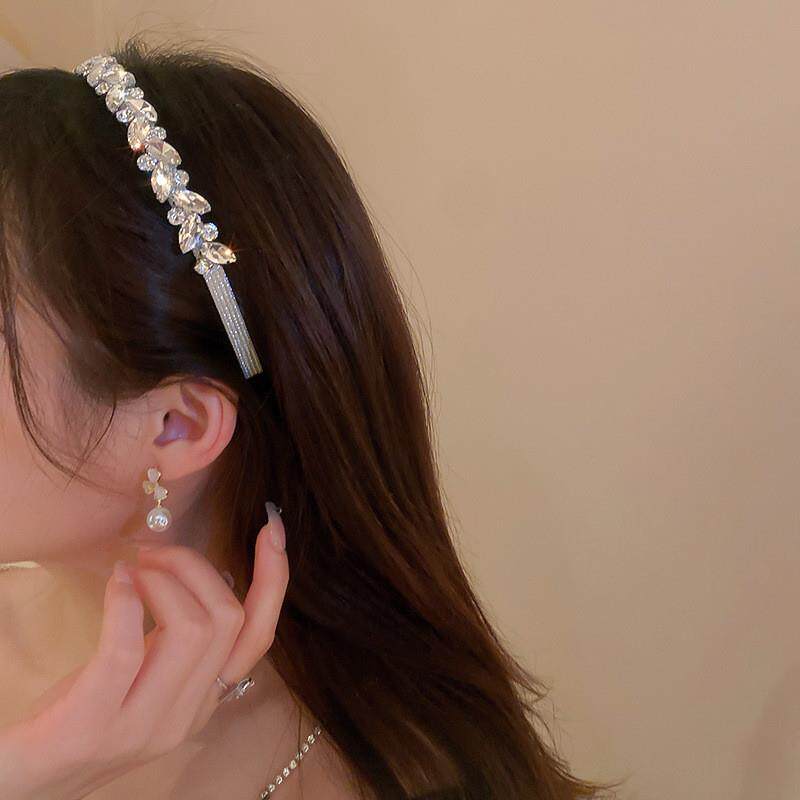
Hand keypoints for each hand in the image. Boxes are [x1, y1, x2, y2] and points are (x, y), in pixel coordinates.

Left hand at [0, 506, 287, 799]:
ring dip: (163, 579)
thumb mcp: (150, 672)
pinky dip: (125, 600)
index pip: (259, 636)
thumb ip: (182, 637)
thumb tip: (205, 572)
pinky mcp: (93, 725)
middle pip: (226, 620)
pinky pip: (124, 649)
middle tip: (155, 553)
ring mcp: (143, 727)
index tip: (271, 528)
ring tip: (133, 569)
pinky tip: (118, 579)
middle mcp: (187, 716)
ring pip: (191, 629)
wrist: (32, 777)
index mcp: (206, 697)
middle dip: (194, 566)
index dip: (273, 578)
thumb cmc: (87, 709)